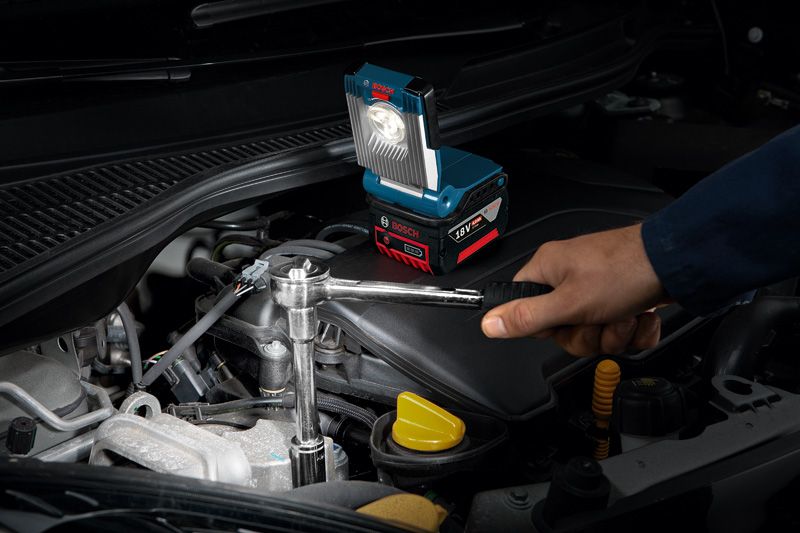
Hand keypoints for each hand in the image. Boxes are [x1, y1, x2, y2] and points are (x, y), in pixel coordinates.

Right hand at [481, 224, 667, 355]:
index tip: (562, 322)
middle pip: (563, 329)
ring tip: (626, 313)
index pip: (526, 308)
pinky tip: (641, 316)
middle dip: (588, 334)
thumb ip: (527, 317)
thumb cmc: (625, 269)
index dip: (545, 325)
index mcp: (549, 270)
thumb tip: (488, 324)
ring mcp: (598, 289)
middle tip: (599, 319)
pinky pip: (620, 331)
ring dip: (615, 333)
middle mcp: (571, 277)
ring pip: (594, 333)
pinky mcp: (623, 299)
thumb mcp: (569, 303)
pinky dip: (635, 330)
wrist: (678, 264)